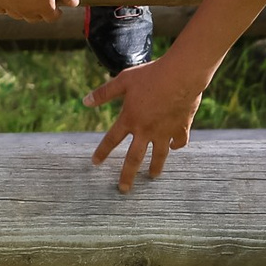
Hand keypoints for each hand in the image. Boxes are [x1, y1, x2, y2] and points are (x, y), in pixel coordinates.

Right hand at [0, 0, 76, 20]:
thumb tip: (75, 3)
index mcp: (43, 7)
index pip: (52, 17)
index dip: (56, 12)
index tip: (56, 7)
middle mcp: (26, 11)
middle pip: (35, 17)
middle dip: (40, 11)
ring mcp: (9, 7)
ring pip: (17, 14)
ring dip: (22, 8)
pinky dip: (4, 5)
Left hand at [89, 54, 205, 192]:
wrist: (181, 76)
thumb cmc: (150, 75)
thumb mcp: (123, 80)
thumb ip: (104, 93)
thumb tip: (84, 101)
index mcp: (130, 118)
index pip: (111, 139)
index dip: (102, 152)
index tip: (95, 163)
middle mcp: (146, 130)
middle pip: (134, 158)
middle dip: (127, 175)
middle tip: (123, 190)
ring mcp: (165, 131)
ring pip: (158, 155)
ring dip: (154, 167)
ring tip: (152, 177)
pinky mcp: (181, 128)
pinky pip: (178, 142)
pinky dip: (176, 146)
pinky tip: (173, 148)